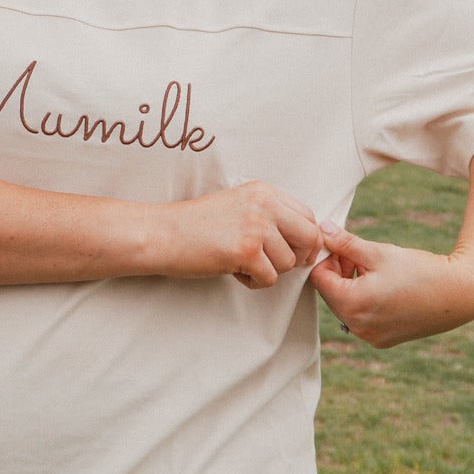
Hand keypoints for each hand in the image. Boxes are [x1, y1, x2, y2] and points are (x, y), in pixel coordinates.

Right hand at [159, 182, 322, 288]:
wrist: (163, 233)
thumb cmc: (197, 225)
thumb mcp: (238, 205)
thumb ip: (270, 215)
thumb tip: (306, 241)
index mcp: (264, 191)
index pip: (308, 216)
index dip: (307, 239)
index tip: (297, 252)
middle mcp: (264, 205)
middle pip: (310, 237)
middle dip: (300, 257)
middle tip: (278, 264)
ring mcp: (256, 227)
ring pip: (289, 262)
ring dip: (269, 271)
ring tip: (242, 264)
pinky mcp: (247, 252)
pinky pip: (270, 279)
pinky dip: (253, 282)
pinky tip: (234, 272)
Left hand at [307, 219, 473, 346]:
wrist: (459, 294)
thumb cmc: (419, 270)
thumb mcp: (378, 252)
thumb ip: (345, 242)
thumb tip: (322, 229)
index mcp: (353, 305)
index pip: (319, 278)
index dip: (327, 257)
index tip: (343, 245)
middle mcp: (357, 327)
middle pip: (331, 294)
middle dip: (339, 272)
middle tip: (358, 255)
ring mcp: (370, 336)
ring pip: (345, 306)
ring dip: (351, 285)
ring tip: (373, 268)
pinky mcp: (382, 340)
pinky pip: (360, 318)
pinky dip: (364, 301)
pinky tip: (384, 286)